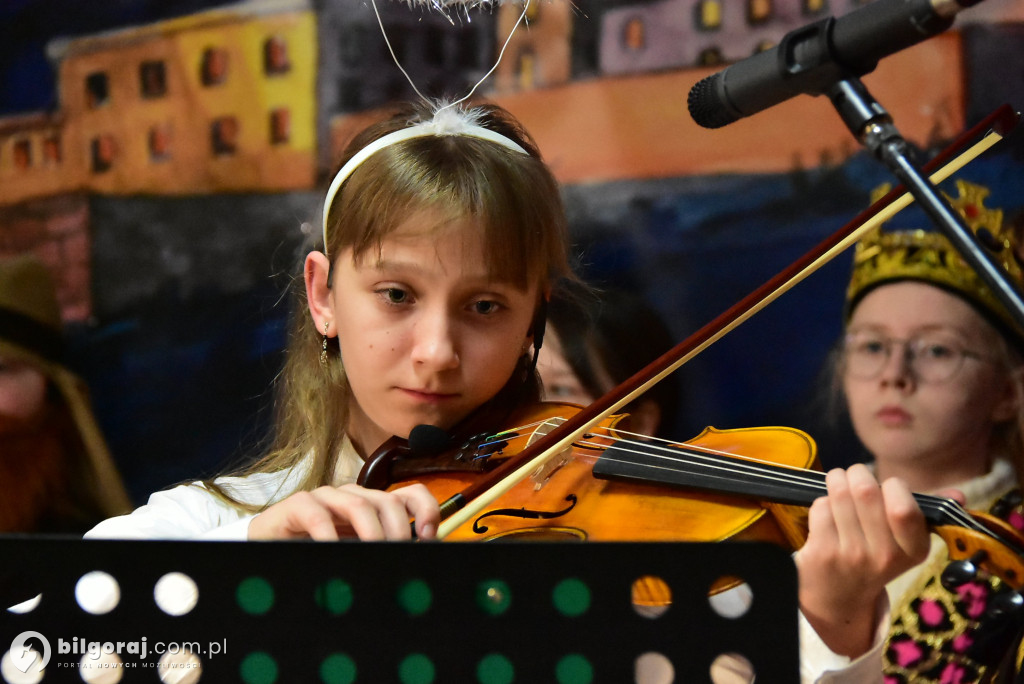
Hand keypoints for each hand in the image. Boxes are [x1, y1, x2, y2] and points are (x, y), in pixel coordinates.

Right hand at [248, 483, 440, 540]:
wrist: (270, 550)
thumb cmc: (318, 555)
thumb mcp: (358, 557)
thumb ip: (383, 555)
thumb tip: (416, 570)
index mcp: (373, 507)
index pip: (410, 495)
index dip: (425, 511)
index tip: (429, 537)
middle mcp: (353, 496)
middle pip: (388, 501)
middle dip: (398, 531)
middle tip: (397, 557)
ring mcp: (326, 497)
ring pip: (359, 505)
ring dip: (371, 533)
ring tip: (373, 556)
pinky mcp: (298, 504)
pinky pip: (317, 514)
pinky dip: (328, 535)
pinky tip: (332, 553)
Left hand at [795, 464, 929, 657]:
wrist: (842, 597)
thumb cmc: (878, 555)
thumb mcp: (908, 542)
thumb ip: (930, 512)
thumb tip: (959, 495)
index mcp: (914, 550)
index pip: (903, 508)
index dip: (892, 485)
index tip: (888, 486)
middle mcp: (884, 556)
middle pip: (865, 490)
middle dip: (858, 473)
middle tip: (856, 475)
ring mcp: (851, 555)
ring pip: (839, 493)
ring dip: (837, 480)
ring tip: (839, 483)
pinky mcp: (822, 552)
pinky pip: (820, 506)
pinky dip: (822, 502)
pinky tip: (828, 513)